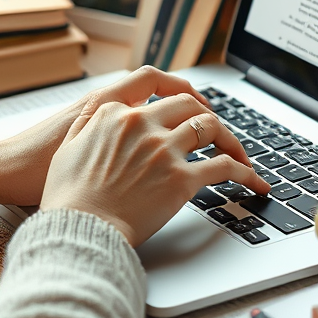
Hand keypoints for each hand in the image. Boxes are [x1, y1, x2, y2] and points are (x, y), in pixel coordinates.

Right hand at [40, 91, 270, 246]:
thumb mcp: (68, 146)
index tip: (191, 106)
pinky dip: (242, 172)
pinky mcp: (181, 178)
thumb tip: (103, 114)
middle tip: (218, 132)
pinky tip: (250, 181)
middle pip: (189, 105)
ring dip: (230, 141)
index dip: (179, 97)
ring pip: (210, 128)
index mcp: (114, 112)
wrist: (79, 227)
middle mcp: (142, 124)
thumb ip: (89, 124)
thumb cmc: (68, 196)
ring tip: (240, 156)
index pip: (156, 89)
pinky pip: (223, 167)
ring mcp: (164, 149)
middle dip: (207, 116)